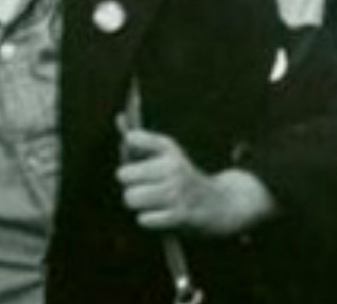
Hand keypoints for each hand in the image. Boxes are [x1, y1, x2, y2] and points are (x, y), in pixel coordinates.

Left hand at [115, 127, 275, 235]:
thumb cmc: (179, 177)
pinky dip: (147, 219)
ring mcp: (177, 191)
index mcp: (167, 147)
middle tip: (140, 184)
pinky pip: (144, 219)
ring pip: (131, 198)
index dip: (129, 148)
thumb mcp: (164, 153)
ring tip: (147, 200)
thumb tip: (119, 117)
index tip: (135, 151)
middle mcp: (173, 166)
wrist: (217, 205)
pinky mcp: (180, 215)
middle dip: (128, 182)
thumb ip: (139, 140)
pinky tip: (157, 214)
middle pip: (123, 175)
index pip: (133, 139)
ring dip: (135, 202)